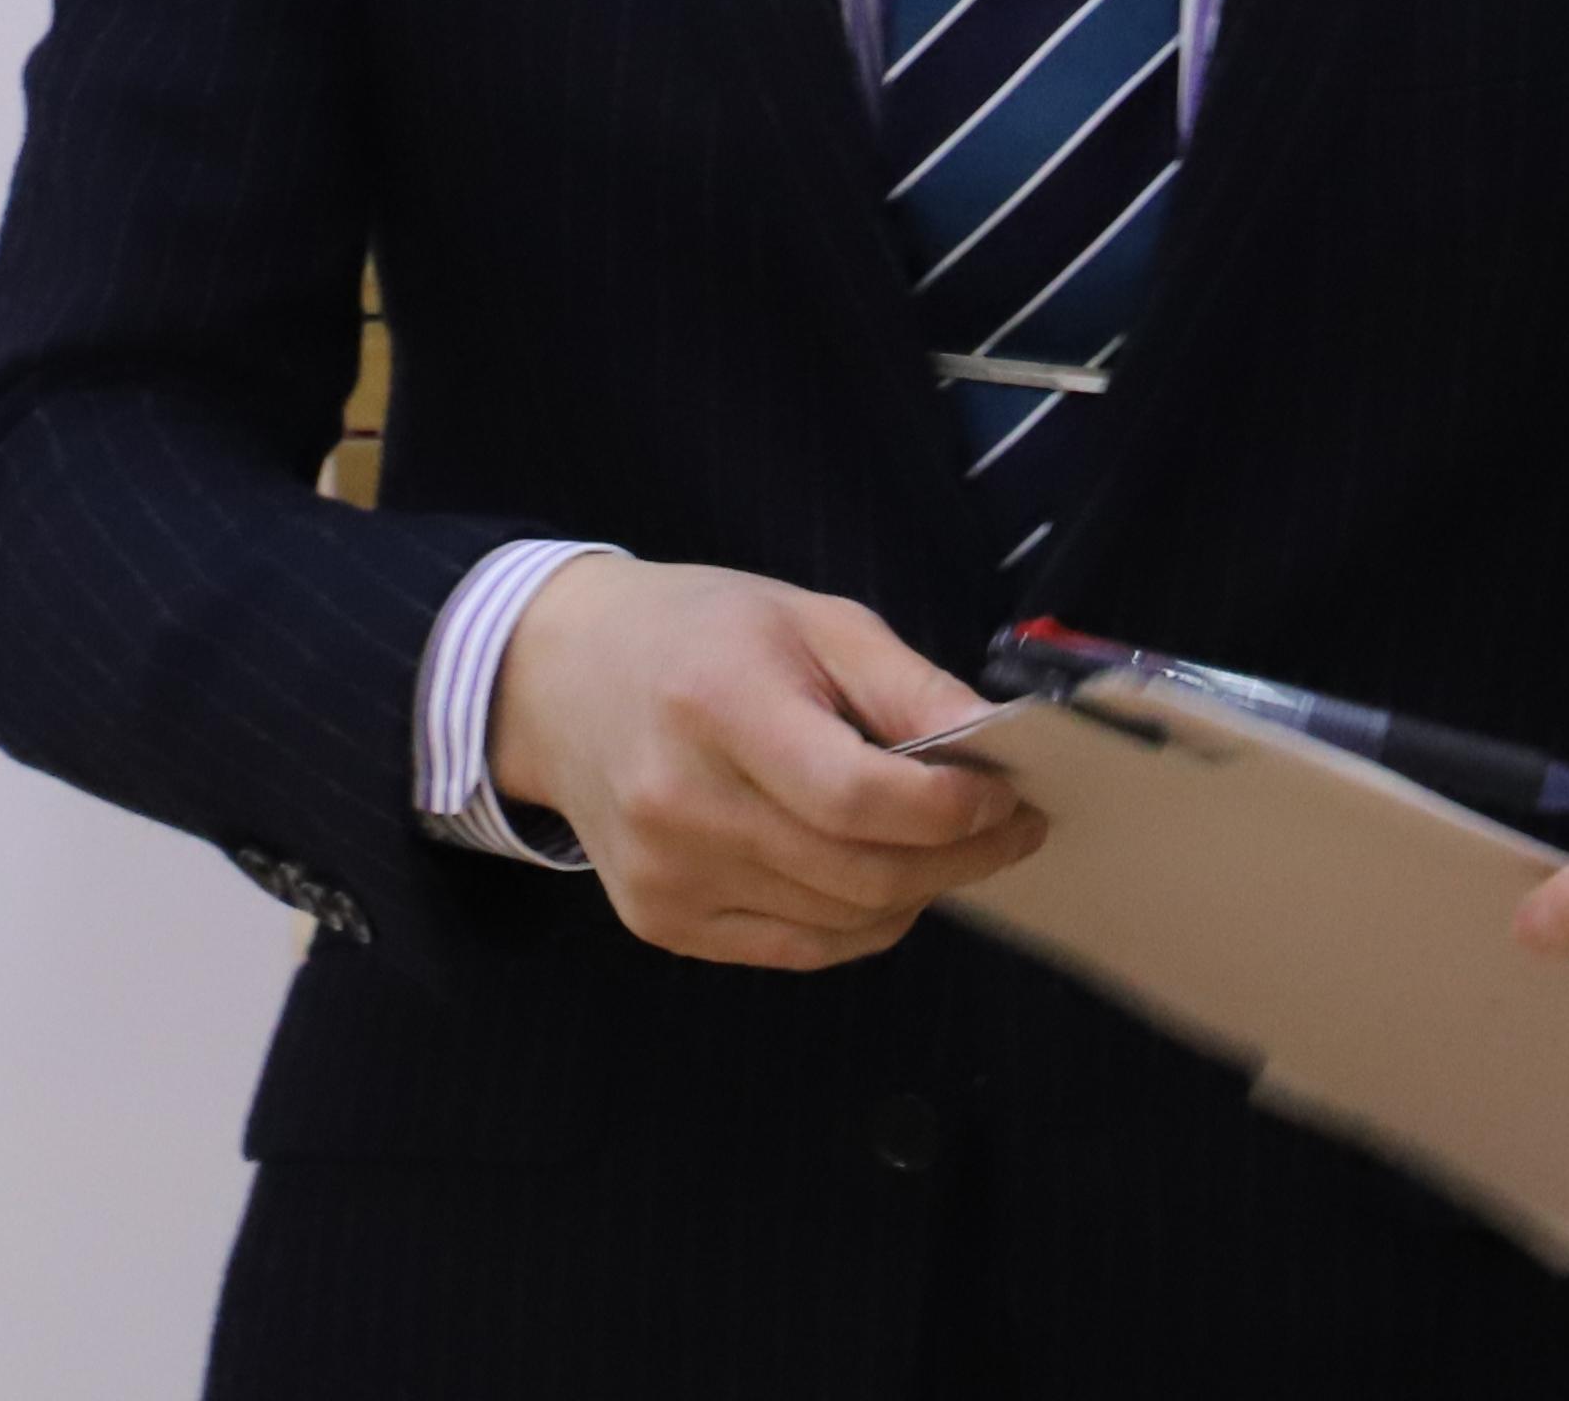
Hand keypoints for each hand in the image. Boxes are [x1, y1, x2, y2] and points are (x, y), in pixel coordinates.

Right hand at [484, 556, 1047, 970]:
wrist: (560, 681)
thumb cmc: (699, 635)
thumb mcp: (810, 620)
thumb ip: (907, 685)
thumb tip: (998, 745)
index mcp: (719, 707)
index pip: (858, 798)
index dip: (952, 810)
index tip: (1007, 795)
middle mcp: (683, 804)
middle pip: (860, 873)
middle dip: (959, 859)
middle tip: (1008, 829)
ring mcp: (667, 876)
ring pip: (842, 922)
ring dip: (918, 891)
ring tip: (944, 845)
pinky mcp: (662, 921)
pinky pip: (799, 948)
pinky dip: (861, 922)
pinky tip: (879, 877)